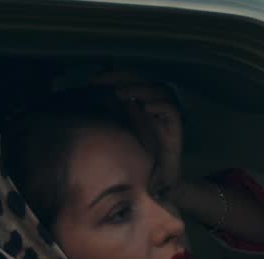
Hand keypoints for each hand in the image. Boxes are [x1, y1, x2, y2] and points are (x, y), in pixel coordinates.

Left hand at [89, 71, 183, 187]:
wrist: (154, 179)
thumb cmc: (134, 155)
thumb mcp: (114, 131)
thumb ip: (106, 114)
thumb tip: (87, 98)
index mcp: (140, 101)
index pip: (129, 79)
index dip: (113, 75)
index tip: (94, 80)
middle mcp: (154, 104)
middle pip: (143, 79)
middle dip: (124, 78)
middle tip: (105, 83)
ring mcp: (165, 115)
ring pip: (158, 91)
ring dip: (140, 89)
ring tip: (121, 94)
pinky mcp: (176, 128)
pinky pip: (171, 110)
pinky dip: (159, 105)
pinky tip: (146, 107)